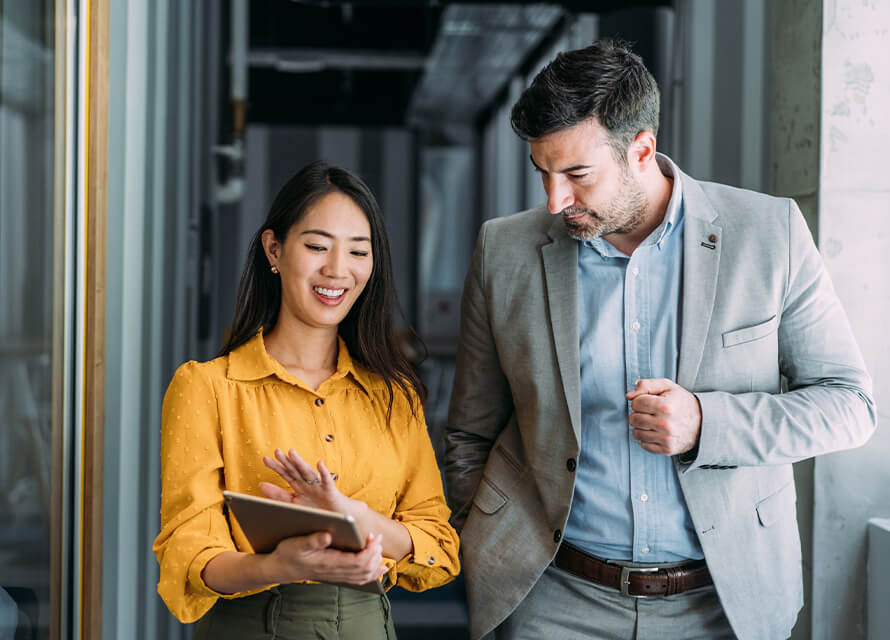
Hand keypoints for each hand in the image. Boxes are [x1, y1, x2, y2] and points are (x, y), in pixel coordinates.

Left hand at [261, 448, 366, 524]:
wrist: (337, 518)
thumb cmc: (316, 511)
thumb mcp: (294, 504)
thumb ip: (278, 495)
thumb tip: (261, 485)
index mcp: (299, 487)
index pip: (286, 474)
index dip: (277, 467)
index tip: (265, 459)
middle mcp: (308, 484)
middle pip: (295, 471)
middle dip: (286, 462)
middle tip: (276, 452)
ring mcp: (318, 486)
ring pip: (308, 473)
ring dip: (300, 463)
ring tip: (292, 453)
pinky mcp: (329, 491)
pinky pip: (326, 481)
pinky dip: (323, 472)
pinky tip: (319, 463)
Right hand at [266, 531, 386, 585]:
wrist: (280, 568)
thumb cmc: (288, 554)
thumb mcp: (296, 543)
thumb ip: (313, 540)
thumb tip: (328, 535)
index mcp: (328, 563)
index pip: (358, 561)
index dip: (370, 550)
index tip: (374, 536)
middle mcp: (335, 572)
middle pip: (364, 569)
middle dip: (375, 554)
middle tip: (377, 538)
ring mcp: (336, 575)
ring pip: (363, 576)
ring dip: (375, 563)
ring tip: (379, 548)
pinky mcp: (336, 575)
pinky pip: (358, 579)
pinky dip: (372, 574)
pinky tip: (379, 568)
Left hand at [626, 378, 701, 455]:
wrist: (703, 422)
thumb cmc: (682, 402)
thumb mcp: (667, 386)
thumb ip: (646, 385)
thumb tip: (629, 396)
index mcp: (665, 406)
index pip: (636, 403)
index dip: (639, 401)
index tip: (648, 402)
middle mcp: (665, 424)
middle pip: (634, 419)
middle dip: (638, 414)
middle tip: (649, 412)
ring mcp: (666, 439)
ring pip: (636, 433)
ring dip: (641, 427)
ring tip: (652, 422)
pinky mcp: (667, 449)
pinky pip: (644, 445)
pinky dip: (647, 438)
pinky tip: (656, 432)